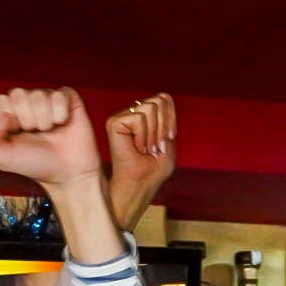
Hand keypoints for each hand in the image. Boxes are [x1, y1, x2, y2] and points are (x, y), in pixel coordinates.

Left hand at [0, 86, 101, 190]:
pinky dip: (60, 114)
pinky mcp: (67, 98)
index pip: (0, 101)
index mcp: (9, 114)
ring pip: (39, 95)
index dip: (9, 119)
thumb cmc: (35, 164)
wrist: (66, 173)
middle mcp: (27, 103)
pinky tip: (62, 124)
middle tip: (36, 134)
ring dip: (44, 120)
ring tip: (50, 132)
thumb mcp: (2, 157)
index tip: (17, 135)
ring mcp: (47, 99)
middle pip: (18, 94)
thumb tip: (3, 114)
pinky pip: (59, 95)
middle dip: (26, 120)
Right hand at [106, 93, 176, 231]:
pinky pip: (139, 117)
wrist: (139, 187)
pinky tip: (137, 148)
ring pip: (151, 107)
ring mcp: (122, 117)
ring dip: (154, 133)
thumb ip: (168, 118)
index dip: (171, 117)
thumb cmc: (152, 171)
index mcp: (145, 117)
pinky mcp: (114, 123)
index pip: (164, 98)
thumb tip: (161, 98)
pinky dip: (143, 136)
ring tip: (145, 149)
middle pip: (160, 100)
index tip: (167, 140)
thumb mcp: (169, 142)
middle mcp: (132, 113)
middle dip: (164, 126)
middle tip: (154, 148)